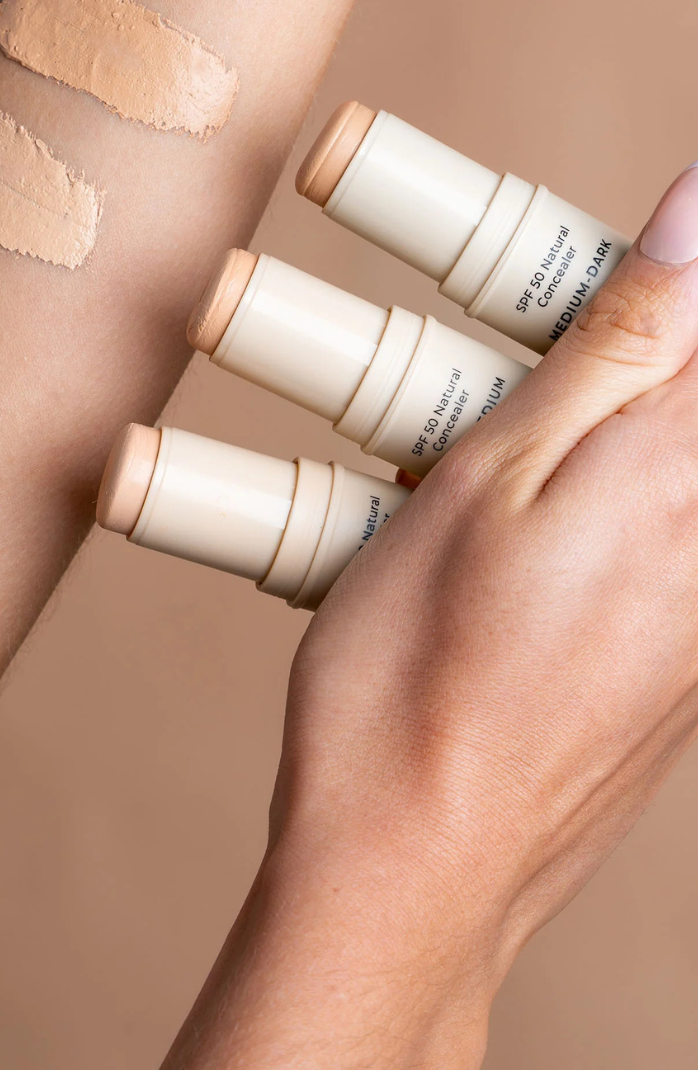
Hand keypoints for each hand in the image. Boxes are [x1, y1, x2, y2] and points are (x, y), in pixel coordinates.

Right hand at [165, 164, 697, 1067]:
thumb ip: (613, 346)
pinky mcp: (689, 668)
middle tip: (523, 380)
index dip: (678, 276)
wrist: (413, 862)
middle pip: (692, 404)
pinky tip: (520, 546)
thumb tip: (694, 218)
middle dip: (625, 365)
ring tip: (503, 469)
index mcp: (679, 475)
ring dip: (602, 439)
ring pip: (677, 473)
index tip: (595, 301)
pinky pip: (674, 548)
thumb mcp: (483, 477)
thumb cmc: (411, 671)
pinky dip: (607, 510)